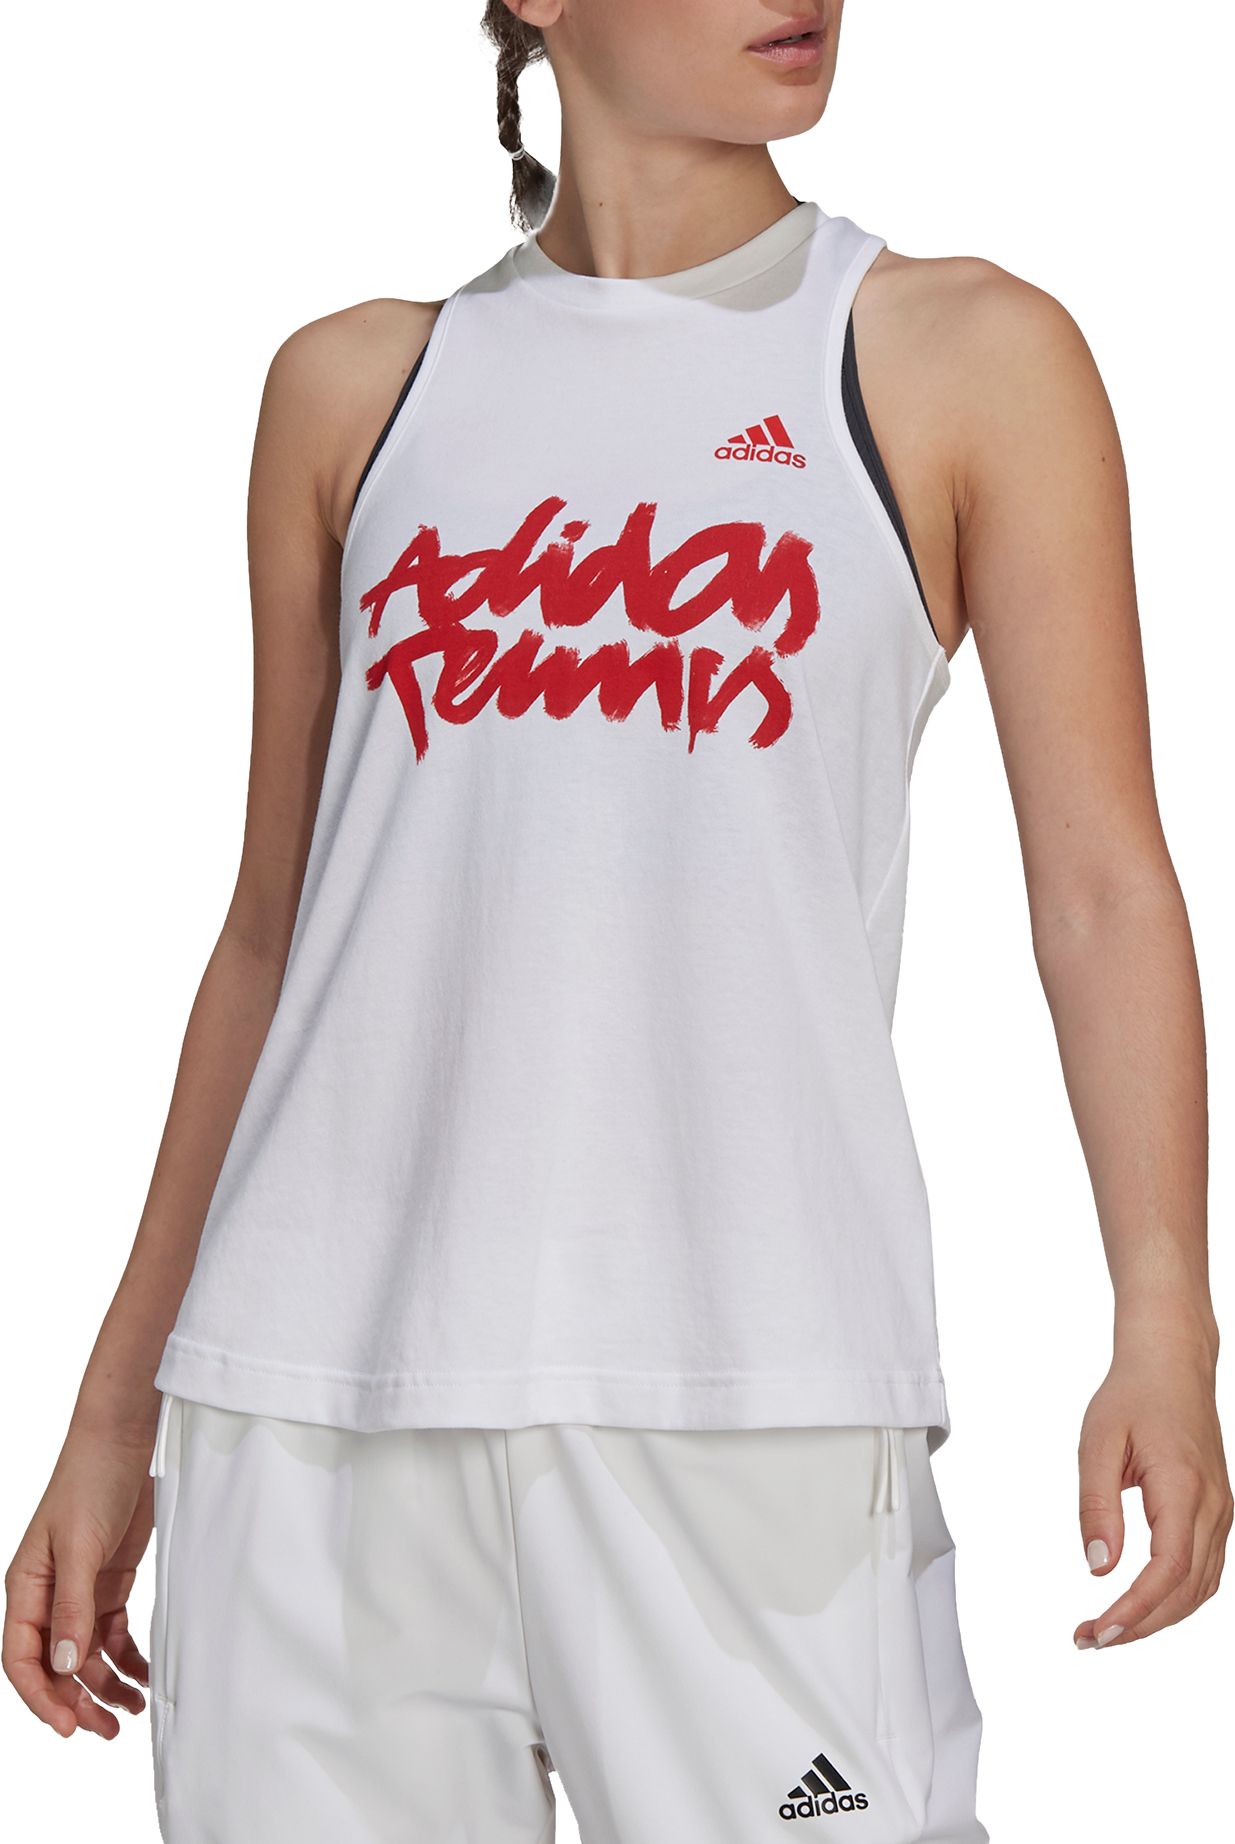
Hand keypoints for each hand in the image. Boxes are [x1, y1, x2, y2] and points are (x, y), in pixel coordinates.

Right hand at [3, 1422, 154, 1736]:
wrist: (125, 1440)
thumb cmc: (89, 1481)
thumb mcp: (80, 1546)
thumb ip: (73, 1606)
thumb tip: (66, 1666)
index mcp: (26, 1588)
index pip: (23, 1659)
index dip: (42, 1697)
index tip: (69, 1726)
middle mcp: (50, 1595)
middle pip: (57, 1665)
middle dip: (80, 1700)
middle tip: (109, 1729)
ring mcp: (81, 1590)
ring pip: (87, 1655)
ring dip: (107, 1684)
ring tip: (133, 1709)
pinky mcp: (110, 1582)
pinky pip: (113, 1632)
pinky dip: (127, 1656)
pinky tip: (145, 1674)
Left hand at [1074, 1329, 1231, 1648]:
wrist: (1171, 1364)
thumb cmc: (1133, 1396)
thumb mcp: (1098, 1443)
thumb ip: (1097, 1506)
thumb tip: (1097, 1566)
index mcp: (1183, 1490)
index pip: (1166, 1572)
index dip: (1134, 1611)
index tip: (1098, 1631)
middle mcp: (1212, 1508)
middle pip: (1185, 1592)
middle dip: (1139, 1625)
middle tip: (1091, 1639)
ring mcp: (1221, 1512)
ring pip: (1200, 1587)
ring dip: (1158, 1617)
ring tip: (1109, 1628)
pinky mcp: (1216, 1512)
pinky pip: (1205, 1570)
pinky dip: (1175, 1598)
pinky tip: (1143, 1604)